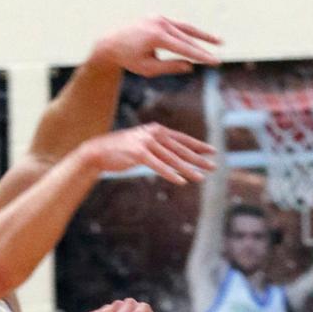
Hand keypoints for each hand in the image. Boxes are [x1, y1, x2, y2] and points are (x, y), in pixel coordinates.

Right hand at [81, 123, 214, 185]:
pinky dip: (170, 174)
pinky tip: (181, 181)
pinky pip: (158, 166)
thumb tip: (170, 156)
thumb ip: (156, 148)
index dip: (198, 146)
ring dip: (188, 169)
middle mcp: (154, 134)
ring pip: (172, 159)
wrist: (98, 151)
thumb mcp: (142, 145)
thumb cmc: (121, 151)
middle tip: (214, 166)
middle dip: (199, 159)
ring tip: (201, 177)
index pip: (182, 139)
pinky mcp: (139, 154)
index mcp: (157, 130)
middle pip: (181, 149)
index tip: (212, 151)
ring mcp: (147, 143)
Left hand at [93, 16, 221, 77]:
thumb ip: (169, 67)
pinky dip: (189, 33)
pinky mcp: (159, 18)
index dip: (201, 56)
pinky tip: (200, 39)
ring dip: (202, 35)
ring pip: (185, 28)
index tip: (214, 62)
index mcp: (156, 37)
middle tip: (218, 58)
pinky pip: (177, 26)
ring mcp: (159, 18)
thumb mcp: (148, 68)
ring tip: (218, 41)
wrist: (112, 43)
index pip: (184, 48)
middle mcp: (159, 24)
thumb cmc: (128, 59)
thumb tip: (190, 66)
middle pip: (187, 37)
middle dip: (204, 49)